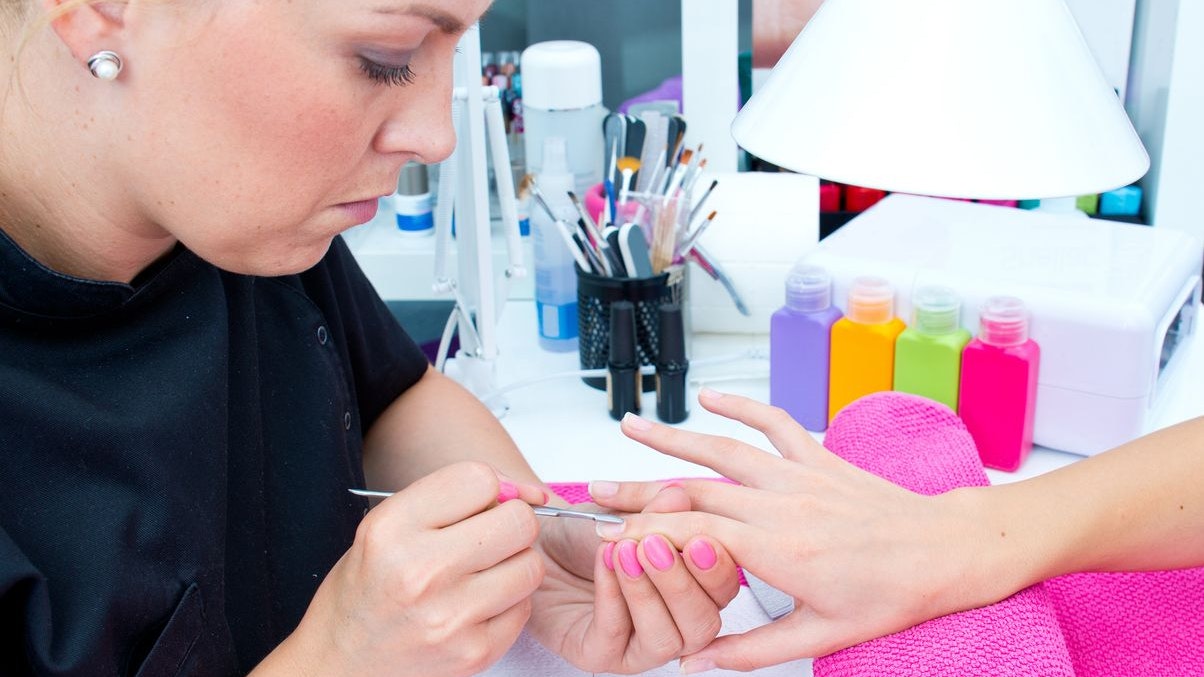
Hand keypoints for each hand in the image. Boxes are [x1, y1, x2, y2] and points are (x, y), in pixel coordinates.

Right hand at [273, 462, 547, 676]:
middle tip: (492, 536)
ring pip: (531, 565)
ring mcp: (451, 616)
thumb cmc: (367, 590)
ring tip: (484, 572)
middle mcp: (421, 571)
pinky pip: (525, 607)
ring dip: (515, 564)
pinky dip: (510, 602)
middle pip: (518, 522)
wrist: (339, 663)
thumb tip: (523, 491)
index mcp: (392, 529)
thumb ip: (448, 499)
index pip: (479, 480)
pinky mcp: (474, 652)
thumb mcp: (385, 527)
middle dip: (511, 523)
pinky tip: (478, 604)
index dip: (489, 489)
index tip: (482, 503)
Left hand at [526, 491, 741, 673]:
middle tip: (657, 546)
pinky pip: (615, 635)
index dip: (717, 568)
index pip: (723, 589)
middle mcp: (676, 624)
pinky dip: (612, 596)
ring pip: (664, 639)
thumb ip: (656, 509)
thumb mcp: (627, 512)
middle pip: (703, 623)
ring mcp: (639, 646)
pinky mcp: (600, 656)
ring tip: (625, 551)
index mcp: (695, 590)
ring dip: (647, 593)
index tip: (699, 539)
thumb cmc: (589, 533)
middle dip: (681, 584)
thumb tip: (679, 497)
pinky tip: (604, 563)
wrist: (538, 544)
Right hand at [590, 389, 1001, 671]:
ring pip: (723, 449)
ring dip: (673, 437)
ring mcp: (800, 475)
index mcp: (778, 550)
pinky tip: (711, 398)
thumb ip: (751, 650)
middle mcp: (781, 504)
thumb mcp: (821, 636)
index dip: (641, 535)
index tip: (606, 538)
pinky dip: (742, 407)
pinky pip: (775, 422)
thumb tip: (698, 662)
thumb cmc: (893, 595)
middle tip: (596, 493)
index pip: (691, 536)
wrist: (948, 553)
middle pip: (693, 490)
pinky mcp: (819, 458)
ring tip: (630, 427)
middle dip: (638, 491)